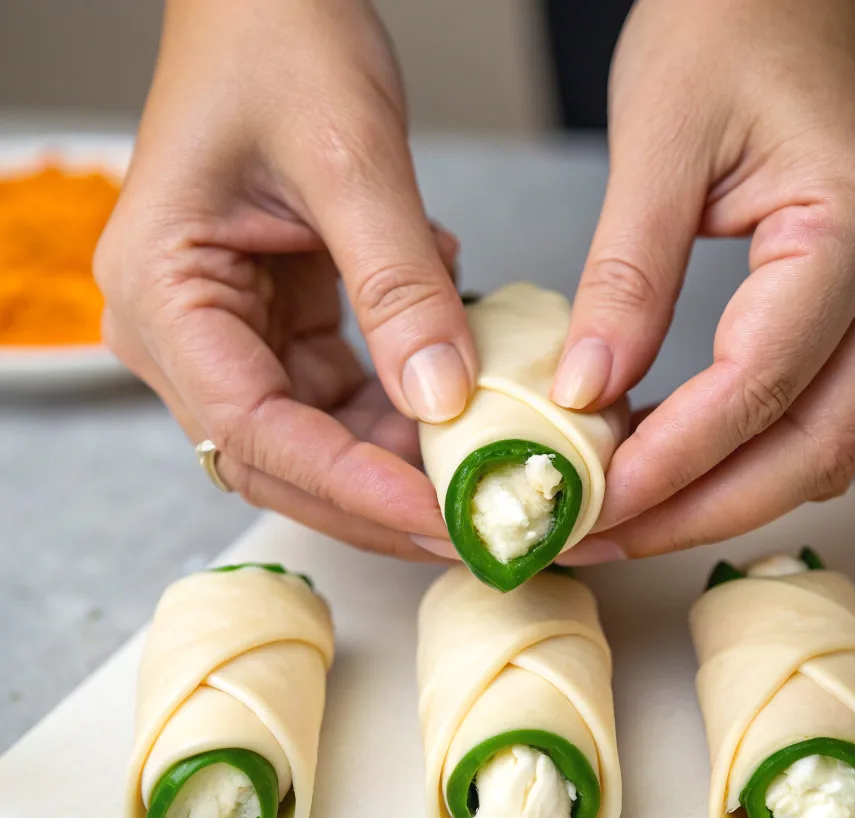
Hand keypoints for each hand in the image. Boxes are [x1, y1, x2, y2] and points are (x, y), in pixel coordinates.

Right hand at [95, 0, 475, 558]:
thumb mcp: (348, 157)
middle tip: (471, 525)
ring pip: (314, 441)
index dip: (349, 485)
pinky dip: (400, 415)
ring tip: (482, 475)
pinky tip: (456, 403)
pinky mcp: (275, 327)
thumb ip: (396, 285)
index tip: (436, 512)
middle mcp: (183, 331)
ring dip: (398, 466)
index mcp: (163, 293)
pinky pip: (339, 399)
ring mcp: (228, 334)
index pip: (253, 430)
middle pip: (279, 460)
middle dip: (377, 500)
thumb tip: (443, 396)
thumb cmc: (277, 40)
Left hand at [551, 0, 854, 563]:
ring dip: (720, 499)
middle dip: (703, 510)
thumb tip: (584, 392)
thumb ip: (625, 277)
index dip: (675, 458)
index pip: (763, 382)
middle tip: (606, 537)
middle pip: (812, 448)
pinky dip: (735, 460)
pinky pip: (806, 418)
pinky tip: (661, 465)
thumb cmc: (723, 36)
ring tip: (623, 518)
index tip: (594, 499)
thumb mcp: (655, 144)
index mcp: (850, 228)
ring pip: (818, 450)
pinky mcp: (851, 315)